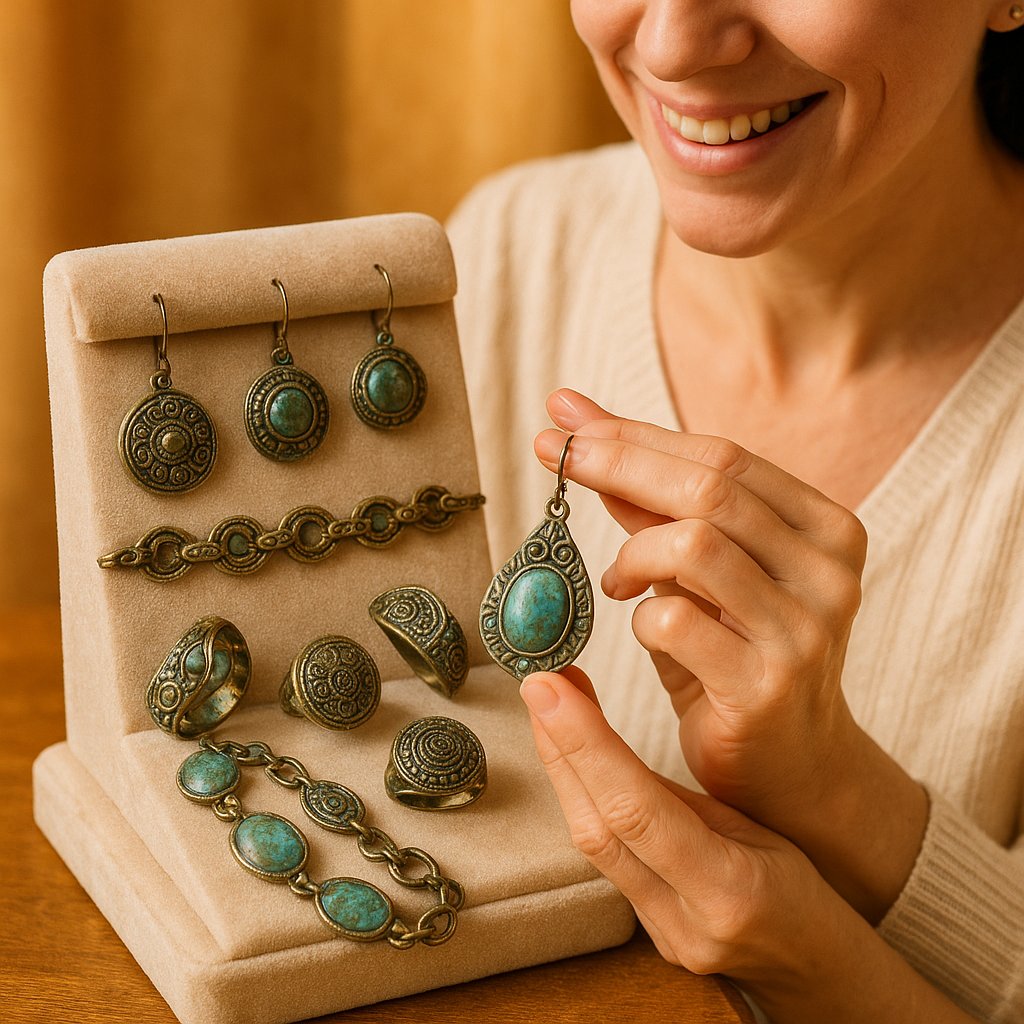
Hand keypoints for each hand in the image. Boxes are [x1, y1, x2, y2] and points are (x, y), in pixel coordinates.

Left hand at [520, 667, 977, 1023]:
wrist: (819, 971)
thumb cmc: (806, 891)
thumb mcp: (763, 834)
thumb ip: (686, 803)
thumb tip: (608, 749)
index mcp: (731, 891)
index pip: (637, 811)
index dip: (586, 744)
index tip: (552, 689)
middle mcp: (687, 924)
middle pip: (599, 828)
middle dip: (561, 747)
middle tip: (540, 684)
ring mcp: (663, 938)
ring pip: (592, 843)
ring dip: (563, 768)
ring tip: (550, 708)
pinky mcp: (649, 937)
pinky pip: (603, 859)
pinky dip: (581, 800)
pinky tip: (571, 759)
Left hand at [534, 389, 927, 920]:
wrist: (794, 765)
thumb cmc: (737, 654)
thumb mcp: (701, 572)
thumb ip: (653, 503)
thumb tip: (579, 425)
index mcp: (824, 527)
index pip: (723, 456)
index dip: (637, 433)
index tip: (566, 419)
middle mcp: (827, 569)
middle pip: (710, 487)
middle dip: (618, 461)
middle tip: (555, 455)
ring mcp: (805, 628)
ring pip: (695, 543)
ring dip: (633, 551)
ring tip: (614, 579)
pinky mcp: (766, 685)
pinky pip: (674, 621)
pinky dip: (638, 616)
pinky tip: (639, 627)